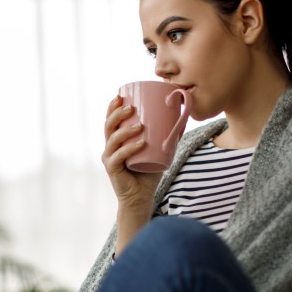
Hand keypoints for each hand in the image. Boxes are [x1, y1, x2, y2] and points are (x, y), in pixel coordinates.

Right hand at [101, 95, 161, 211]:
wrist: (141, 197)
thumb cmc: (149, 172)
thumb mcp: (160, 151)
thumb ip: (169, 136)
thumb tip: (183, 119)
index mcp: (116, 140)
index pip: (111, 120)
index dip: (112, 107)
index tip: (120, 95)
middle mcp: (110, 147)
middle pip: (108, 126)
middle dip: (117, 114)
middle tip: (131, 107)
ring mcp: (110, 158)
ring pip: (113, 140)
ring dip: (125, 130)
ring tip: (139, 125)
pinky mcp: (113, 170)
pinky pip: (119, 157)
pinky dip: (129, 149)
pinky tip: (140, 144)